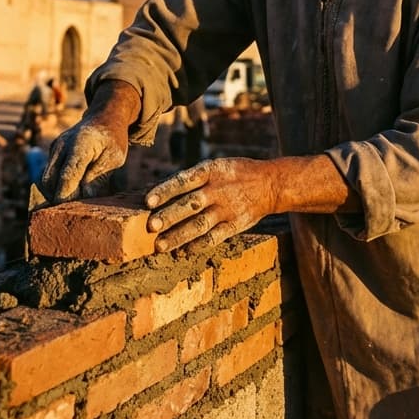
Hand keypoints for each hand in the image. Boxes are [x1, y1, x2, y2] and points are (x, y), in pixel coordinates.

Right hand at [40, 80, 140, 201]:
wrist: (103, 118)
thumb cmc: (112, 139)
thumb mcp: (114, 157)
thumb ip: (99, 176)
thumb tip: (86, 196)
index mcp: (79, 145)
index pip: (68, 176)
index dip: (66, 197)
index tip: (70, 213)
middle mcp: (62, 145)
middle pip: (51, 180)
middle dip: (59, 198)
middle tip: (72, 213)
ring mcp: (54, 148)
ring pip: (46, 179)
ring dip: (56, 193)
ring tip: (71, 204)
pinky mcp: (52, 152)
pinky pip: (49, 174)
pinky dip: (56, 185)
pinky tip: (69, 192)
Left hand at [145, 158, 276, 254]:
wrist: (271, 184)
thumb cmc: (235, 174)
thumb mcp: (217, 166)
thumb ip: (193, 179)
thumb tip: (161, 193)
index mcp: (212, 171)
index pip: (184, 180)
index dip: (165, 191)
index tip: (148, 202)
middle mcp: (218, 190)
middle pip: (190, 204)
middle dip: (169, 216)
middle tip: (150, 227)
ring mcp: (228, 209)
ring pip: (200, 224)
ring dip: (179, 236)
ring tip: (160, 246)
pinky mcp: (236, 225)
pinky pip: (215, 237)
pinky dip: (198, 245)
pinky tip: (183, 252)